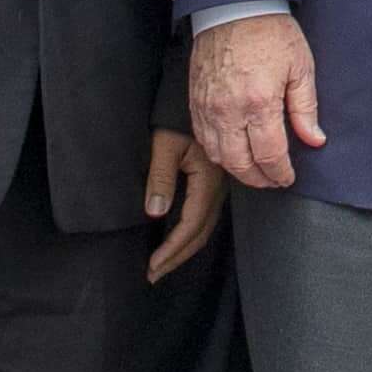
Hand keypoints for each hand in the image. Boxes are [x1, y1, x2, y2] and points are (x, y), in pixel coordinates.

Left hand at [142, 127, 224, 280]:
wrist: (207, 96)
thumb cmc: (178, 117)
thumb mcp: (165, 144)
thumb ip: (161, 178)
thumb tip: (156, 213)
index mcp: (207, 181)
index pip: (189, 226)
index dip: (171, 250)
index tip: (152, 266)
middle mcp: (217, 189)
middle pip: (200, 234)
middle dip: (176, 258)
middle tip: (154, 275)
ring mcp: (219, 187)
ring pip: (204, 228)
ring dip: (183, 249)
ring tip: (163, 264)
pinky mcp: (215, 183)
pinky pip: (205, 217)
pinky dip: (190, 234)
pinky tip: (177, 239)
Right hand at [191, 14, 320, 191]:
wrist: (234, 6)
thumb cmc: (270, 32)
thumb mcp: (300, 67)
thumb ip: (305, 109)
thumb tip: (314, 140)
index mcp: (260, 102)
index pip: (269, 155)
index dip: (280, 173)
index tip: (288, 177)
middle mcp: (230, 109)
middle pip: (240, 164)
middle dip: (259, 179)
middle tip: (273, 179)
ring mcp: (209, 107)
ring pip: (218, 156)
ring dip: (237, 169)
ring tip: (254, 170)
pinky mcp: (195, 100)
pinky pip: (202, 138)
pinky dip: (217, 152)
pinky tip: (231, 152)